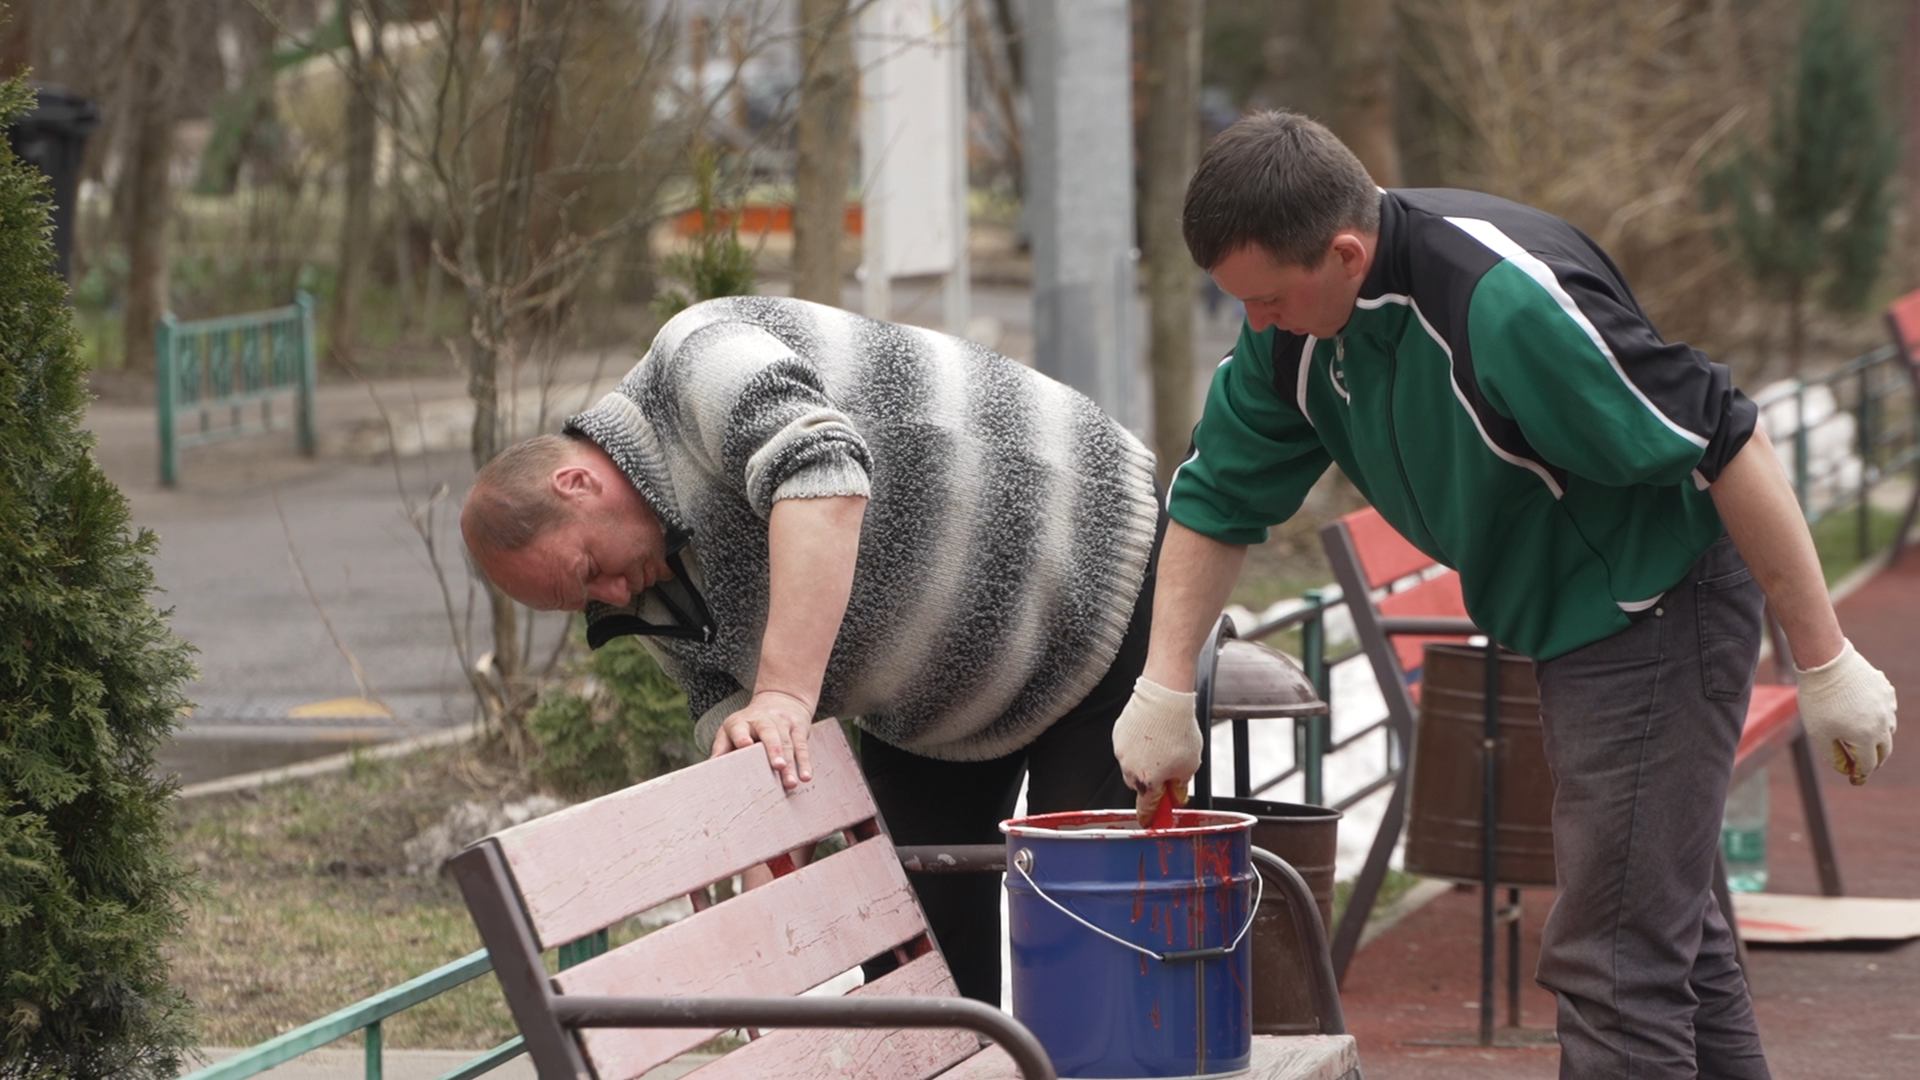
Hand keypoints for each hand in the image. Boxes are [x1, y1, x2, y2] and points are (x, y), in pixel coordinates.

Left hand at [710, 690, 815, 789]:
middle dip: (774, 750)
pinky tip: (806, 776)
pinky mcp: (799, 729)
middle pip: (769, 734)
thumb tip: (711, 769)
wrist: (781, 699)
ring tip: (791, 782)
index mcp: (741, 722)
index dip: (742, 736)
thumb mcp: (731, 730)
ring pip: (788, 744)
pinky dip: (805, 762)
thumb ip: (721, 748)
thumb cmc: (749, 724)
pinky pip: (802, 746)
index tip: (745, 745)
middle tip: (777, 766)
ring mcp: (783, 724)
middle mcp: (763, 720)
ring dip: (791, 764)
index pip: (740, 728)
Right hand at [1113, 677, 1201, 825]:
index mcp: (1149, 781)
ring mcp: (1122, 751)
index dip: (1149, 816)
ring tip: (1162, 744)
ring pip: (1131, 764)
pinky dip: (1137, 744)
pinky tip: (1152, 733)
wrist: (1164, 698)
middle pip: (1138, 784)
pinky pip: (1127, 746)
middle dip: (1150, 780)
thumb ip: (1180, 784)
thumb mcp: (1189, 764)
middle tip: (1166, 769)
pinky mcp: (1118, 734)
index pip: (1146, 806)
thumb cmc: (1178, 730)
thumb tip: (1176, 795)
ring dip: (1143, 761)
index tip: (1148, 822)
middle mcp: (1131, 769)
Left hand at [1796, 639, 1896, 784]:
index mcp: (1867, 737)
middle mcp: (1884, 723)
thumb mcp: (1819, 732)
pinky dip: (1878, 716)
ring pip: (1888, 729)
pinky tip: (1865, 713)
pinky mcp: (1886, 690)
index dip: (1861, 773)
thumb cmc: (1819, 700)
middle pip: (1884, 750)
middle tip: (1864, 764)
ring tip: (1864, 739)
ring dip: (1878, 738)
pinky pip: (1887, 709)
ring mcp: (1888, 705)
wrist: (1826, 662)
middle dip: (1875, 760)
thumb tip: (1844, 768)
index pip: (1869, 764)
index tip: (1855, 778)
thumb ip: (1832, 754)